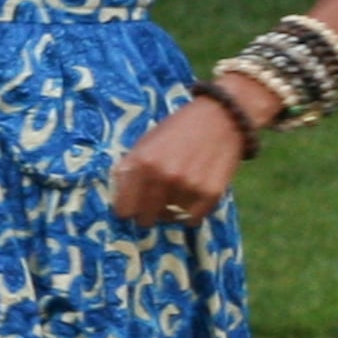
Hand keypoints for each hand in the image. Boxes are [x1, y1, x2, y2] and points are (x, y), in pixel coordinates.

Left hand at [109, 93, 252, 227]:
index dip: (126, 209)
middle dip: (146, 213)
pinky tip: (192, 195)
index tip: (131, 207)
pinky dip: (190, 213)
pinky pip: (192, 219)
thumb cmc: (177, 130)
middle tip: (153, 202)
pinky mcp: (211, 193)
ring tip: (177, 191)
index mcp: (142, 163)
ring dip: (170, 211)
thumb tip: (116, 199)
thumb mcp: (144, 143)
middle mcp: (164, 177)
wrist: (220, 118)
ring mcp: (188, 186)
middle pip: (145, 219)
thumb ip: (128, 169)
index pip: (124, 209)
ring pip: (169, 219)